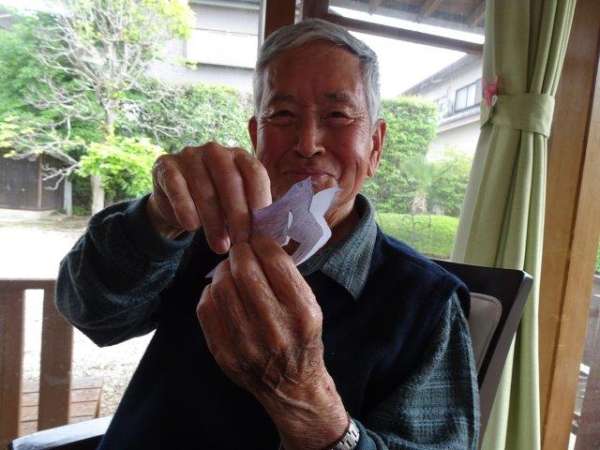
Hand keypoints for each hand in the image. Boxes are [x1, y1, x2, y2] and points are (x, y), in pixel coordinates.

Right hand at [146, 143, 270, 252]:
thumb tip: (280, 238)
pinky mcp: (166, 166)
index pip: (255, 174)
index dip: (260, 202)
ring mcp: (189, 155)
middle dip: (238, 216)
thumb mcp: (237, 206)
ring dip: (214, 222)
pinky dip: (185, 207)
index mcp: (239, 156)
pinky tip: (191, 227)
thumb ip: (255, 214)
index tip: (261, 231)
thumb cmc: (216, 205)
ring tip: (220, 247)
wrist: (174, 202)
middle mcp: (216, 151)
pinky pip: (177, 187)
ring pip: (205, 189)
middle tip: (242, 243)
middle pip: (231, 182)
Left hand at [196, 235, 346, 448]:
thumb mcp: (310, 306)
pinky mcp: (223, 353)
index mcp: (301, 313)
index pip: (274, 262)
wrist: (292, 385)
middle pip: (244, 272)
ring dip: (223, 270)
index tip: (258, 240)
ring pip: (221, 287)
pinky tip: (221, 292)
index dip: (261, 243)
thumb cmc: (302, 338)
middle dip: (240, 253)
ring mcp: (245, 343)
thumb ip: (288, 276)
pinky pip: (205, 308)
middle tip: (241, 251)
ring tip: (230, 270)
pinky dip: (210, 292)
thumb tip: (260, 241)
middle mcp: (274, 328)